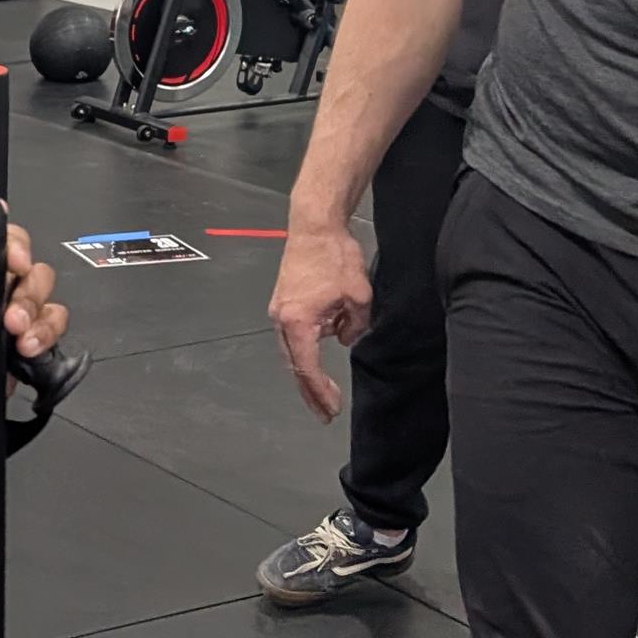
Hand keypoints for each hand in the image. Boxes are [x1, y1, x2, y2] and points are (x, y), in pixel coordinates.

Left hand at [0, 222, 67, 443]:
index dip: (14, 242)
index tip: (15, 259)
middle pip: (31, 269)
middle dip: (29, 290)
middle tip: (12, 315)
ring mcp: (9, 315)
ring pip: (44, 299)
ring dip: (39, 316)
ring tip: (20, 336)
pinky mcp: (22, 343)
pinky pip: (50, 329)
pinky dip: (48, 336)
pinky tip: (29, 350)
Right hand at [269, 223, 371, 423]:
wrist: (314, 226)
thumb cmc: (333, 256)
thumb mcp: (358, 296)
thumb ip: (355, 326)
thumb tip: (346, 338)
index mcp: (297, 323)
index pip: (307, 368)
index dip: (320, 393)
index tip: (331, 410)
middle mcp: (281, 320)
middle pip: (294, 364)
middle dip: (310, 389)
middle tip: (325, 411)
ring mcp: (279, 310)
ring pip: (294, 349)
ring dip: (311, 365)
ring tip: (328, 382)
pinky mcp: (284, 300)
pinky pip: (296, 331)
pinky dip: (310, 343)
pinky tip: (330, 336)